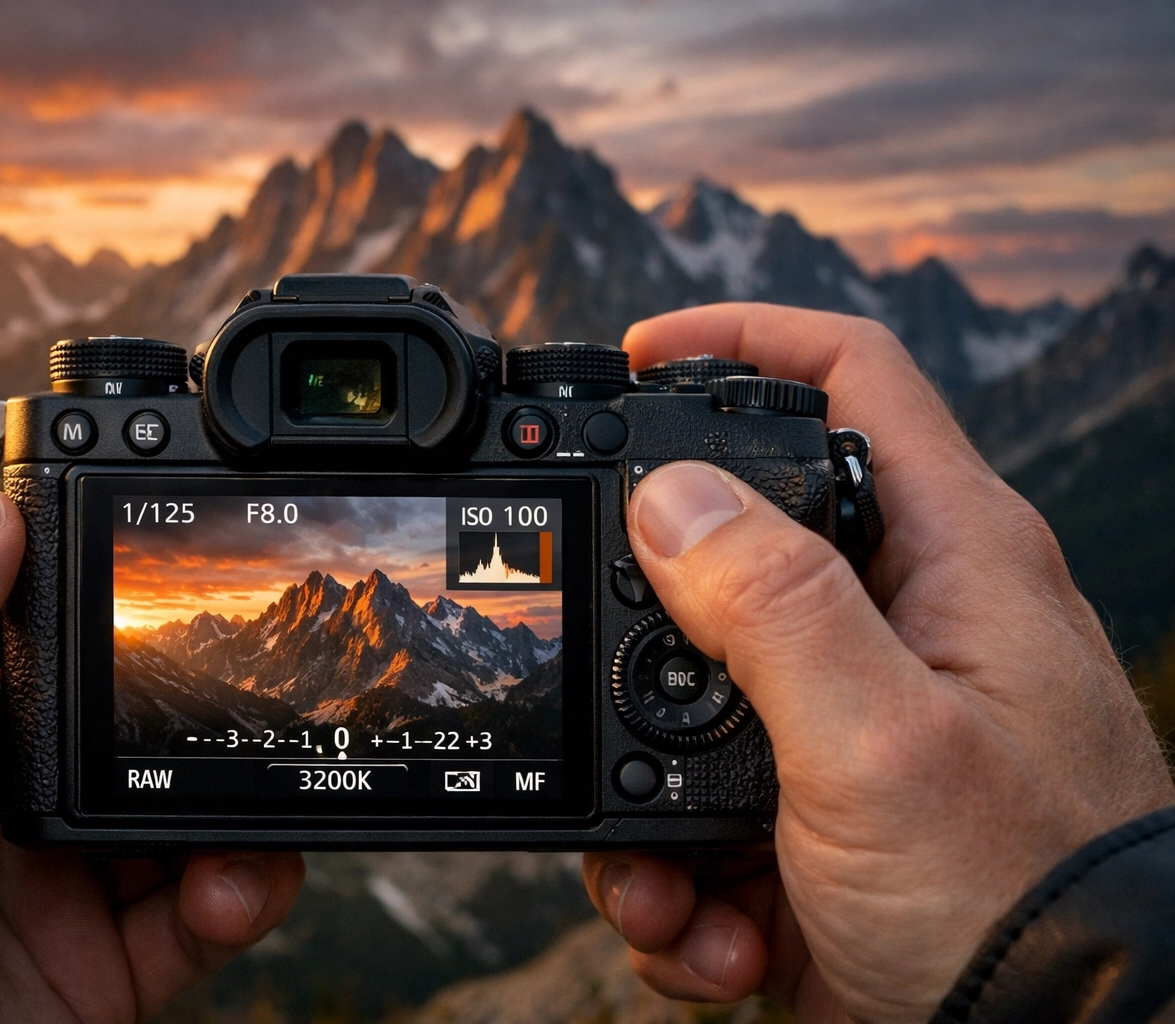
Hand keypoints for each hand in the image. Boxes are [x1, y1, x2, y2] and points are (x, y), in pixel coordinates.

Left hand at [0, 448, 304, 1023]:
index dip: (43, 513)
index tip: (129, 478)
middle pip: (99, 668)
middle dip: (172, 665)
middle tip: (224, 664)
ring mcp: (34, 854)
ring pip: (163, 780)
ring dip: (221, 787)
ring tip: (242, 801)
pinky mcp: (89, 943)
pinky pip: (193, 894)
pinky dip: (235, 885)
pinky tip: (231, 885)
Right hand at [584, 304, 1173, 1021]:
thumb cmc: (1027, 907)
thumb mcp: (883, 742)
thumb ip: (774, 603)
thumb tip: (672, 496)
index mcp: (949, 559)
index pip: (849, 378)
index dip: (742, 339)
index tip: (635, 355)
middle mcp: (898, 625)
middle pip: (731, 544)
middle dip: (639, 613)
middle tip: (587, 652)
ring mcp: (847, 726)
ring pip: (685, 697)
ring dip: (642, 793)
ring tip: (669, 885)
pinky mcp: (807, 818)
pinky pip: (693, 811)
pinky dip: (676, 879)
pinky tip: (709, 934)